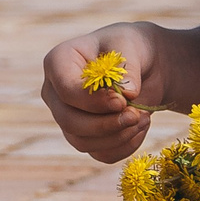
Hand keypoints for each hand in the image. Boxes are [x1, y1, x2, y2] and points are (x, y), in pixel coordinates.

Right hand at [41, 23, 163, 163]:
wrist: (143, 65)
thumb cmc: (130, 47)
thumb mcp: (131, 46)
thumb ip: (127, 67)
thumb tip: (128, 94)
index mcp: (58, 63)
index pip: (66, 91)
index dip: (94, 101)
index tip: (123, 100)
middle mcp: (55, 93)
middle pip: (69, 121)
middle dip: (106, 124)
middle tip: (137, 115)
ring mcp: (67, 118)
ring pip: (82, 142)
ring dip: (118, 136)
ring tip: (144, 117)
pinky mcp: (85, 137)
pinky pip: (100, 154)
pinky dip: (125, 146)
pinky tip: (141, 127)